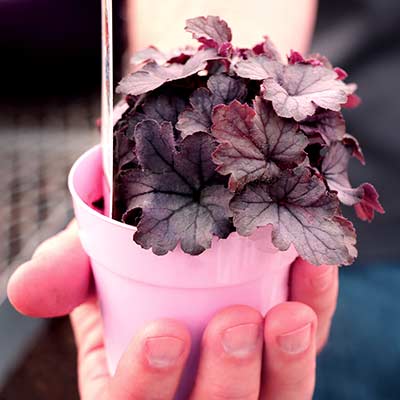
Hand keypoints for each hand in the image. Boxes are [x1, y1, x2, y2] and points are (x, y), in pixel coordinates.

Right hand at [8, 221, 337, 399]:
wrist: (177, 249)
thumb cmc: (131, 267)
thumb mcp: (92, 268)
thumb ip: (66, 274)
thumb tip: (27, 288)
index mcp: (136, 384)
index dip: (147, 386)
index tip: (163, 335)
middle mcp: (193, 394)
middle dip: (227, 382)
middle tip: (234, 324)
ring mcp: (249, 382)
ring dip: (287, 368)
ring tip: (287, 316)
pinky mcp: (287, 354)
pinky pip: (309, 348)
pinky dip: (317, 311)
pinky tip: (314, 269)